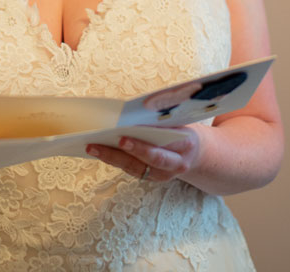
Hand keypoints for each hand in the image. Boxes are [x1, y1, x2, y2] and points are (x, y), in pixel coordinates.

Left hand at [86, 125, 204, 183]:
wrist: (196, 153)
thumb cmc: (183, 131)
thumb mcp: (182, 123)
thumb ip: (165, 121)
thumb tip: (136, 112)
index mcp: (186, 145)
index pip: (164, 145)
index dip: (143, 143)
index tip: (123, 136)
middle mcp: (177, 164)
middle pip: (150, 159)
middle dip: (127, 151)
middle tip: (103, 143)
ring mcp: (164, 174)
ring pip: (136, 168)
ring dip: (112, 157)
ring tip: (93, 146)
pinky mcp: (153, 178)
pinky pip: (132, 170)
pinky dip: (116, 161)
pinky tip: (100, 152)